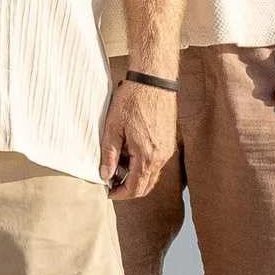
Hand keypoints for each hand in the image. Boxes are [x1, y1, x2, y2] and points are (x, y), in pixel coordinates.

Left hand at [98, 74, 177, 202]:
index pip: (136, 188)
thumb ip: (108, 154)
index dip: (120, 193)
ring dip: (136, 175)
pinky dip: (143, 164)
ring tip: (118, 164)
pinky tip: (130, 153)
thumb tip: (105, 175)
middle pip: (146, 185)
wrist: (154, 80)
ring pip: (152, 174)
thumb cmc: (133, 99)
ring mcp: (168, 149)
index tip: (109, 192)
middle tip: (111, 182)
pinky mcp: (169, 141)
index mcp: (147, 156)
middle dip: (128, 188)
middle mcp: (161, 156)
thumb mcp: (113, 127)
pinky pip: (157, 162)